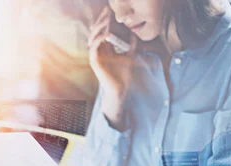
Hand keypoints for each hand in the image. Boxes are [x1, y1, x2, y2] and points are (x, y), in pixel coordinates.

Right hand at [88, 7, 137, 130]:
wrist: (121, 89)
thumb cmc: (124, 75)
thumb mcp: (130, 55)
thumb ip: (131, 45)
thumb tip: (136, 34)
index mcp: (105, 48)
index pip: (103, 31)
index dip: (105, 20)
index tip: (110, 11)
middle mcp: (98, 51)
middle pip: (96, 31)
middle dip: (101, 20)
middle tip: (107, 12)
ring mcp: (95, 55)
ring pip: (94, 37)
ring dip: (100, 28)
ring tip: (108, 21)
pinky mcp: (94, 61)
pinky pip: (94, 46)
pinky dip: (100, 38)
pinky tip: (107, 33)